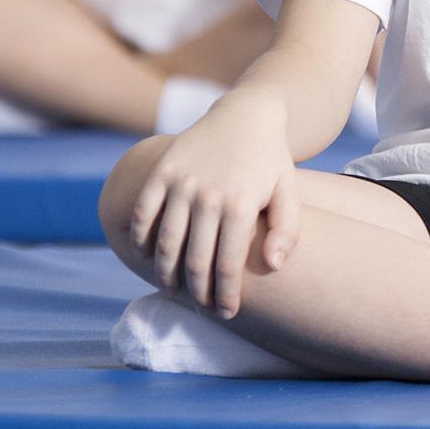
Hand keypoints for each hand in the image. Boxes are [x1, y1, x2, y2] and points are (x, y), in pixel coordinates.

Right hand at [122, 101, 301, 318]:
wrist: (246, 116)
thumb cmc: (270, 163)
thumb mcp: (289, 193)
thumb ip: (287, 231)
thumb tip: (272, 266)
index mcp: (241, 205)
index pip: (227, 265)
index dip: (224, 295)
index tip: (226, 313)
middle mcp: (208, 195)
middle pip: (195, 260)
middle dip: (198, 293)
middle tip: (202, 309)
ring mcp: (181, 182)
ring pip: (166, 242)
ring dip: (165, 273)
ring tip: (172, 290)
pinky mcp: (162, 171)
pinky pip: (143, 212)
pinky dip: (140, 238)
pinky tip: (146, 256)